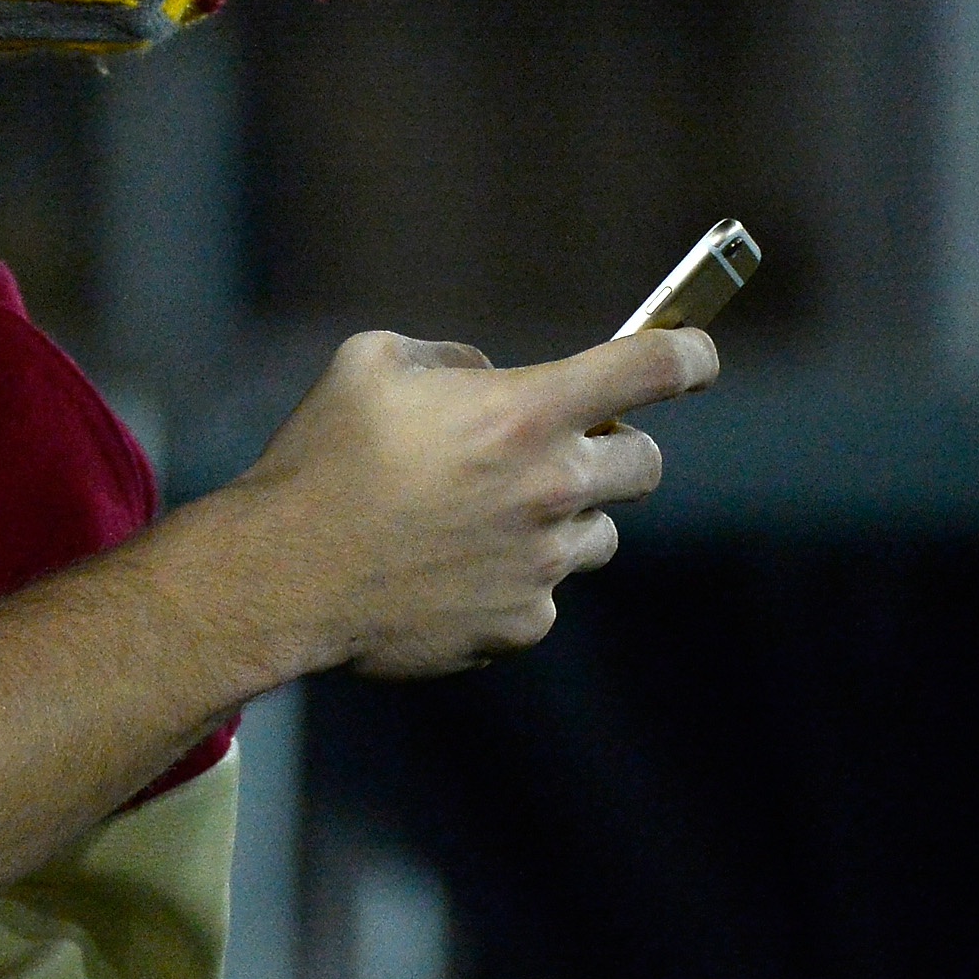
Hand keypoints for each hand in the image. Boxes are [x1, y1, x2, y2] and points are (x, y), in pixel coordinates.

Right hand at [221, 326, 716, 679]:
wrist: (284, 573)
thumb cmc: (321, 457)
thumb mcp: (370, 362)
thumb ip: (451, 358)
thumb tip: (488, 376)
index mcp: (522, 412)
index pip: (653, 368)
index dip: (689, 353)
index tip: (694, 355)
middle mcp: (551, 488)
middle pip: (646, 462)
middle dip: (612, 448)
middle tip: (553, 450)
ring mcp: (543, 564)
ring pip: (597, 534)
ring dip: (559, 518)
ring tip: (479, 518)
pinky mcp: (523, 625)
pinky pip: (545, 594)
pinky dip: (511, 578)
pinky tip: (446, 569)